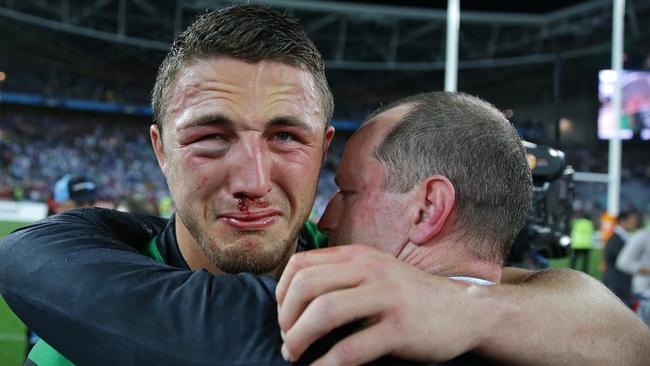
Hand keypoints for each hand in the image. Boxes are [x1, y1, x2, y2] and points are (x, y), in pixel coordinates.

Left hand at [276, 245, 501, 364]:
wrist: (464, 310)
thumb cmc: (409, 295)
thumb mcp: (375, 273)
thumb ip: (341, 275)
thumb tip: (292, 296)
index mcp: (358, 256)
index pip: (300, 264)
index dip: (281, 292)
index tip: (283, 315)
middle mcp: (370, 270)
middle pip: (306, 286)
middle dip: (285, 317)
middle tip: (287, 339)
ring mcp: (386, 298)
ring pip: (324, 312)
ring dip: (298, 338)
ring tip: (294, 355)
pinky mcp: (399, 329)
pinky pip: (351, 348)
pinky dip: (325, 364)